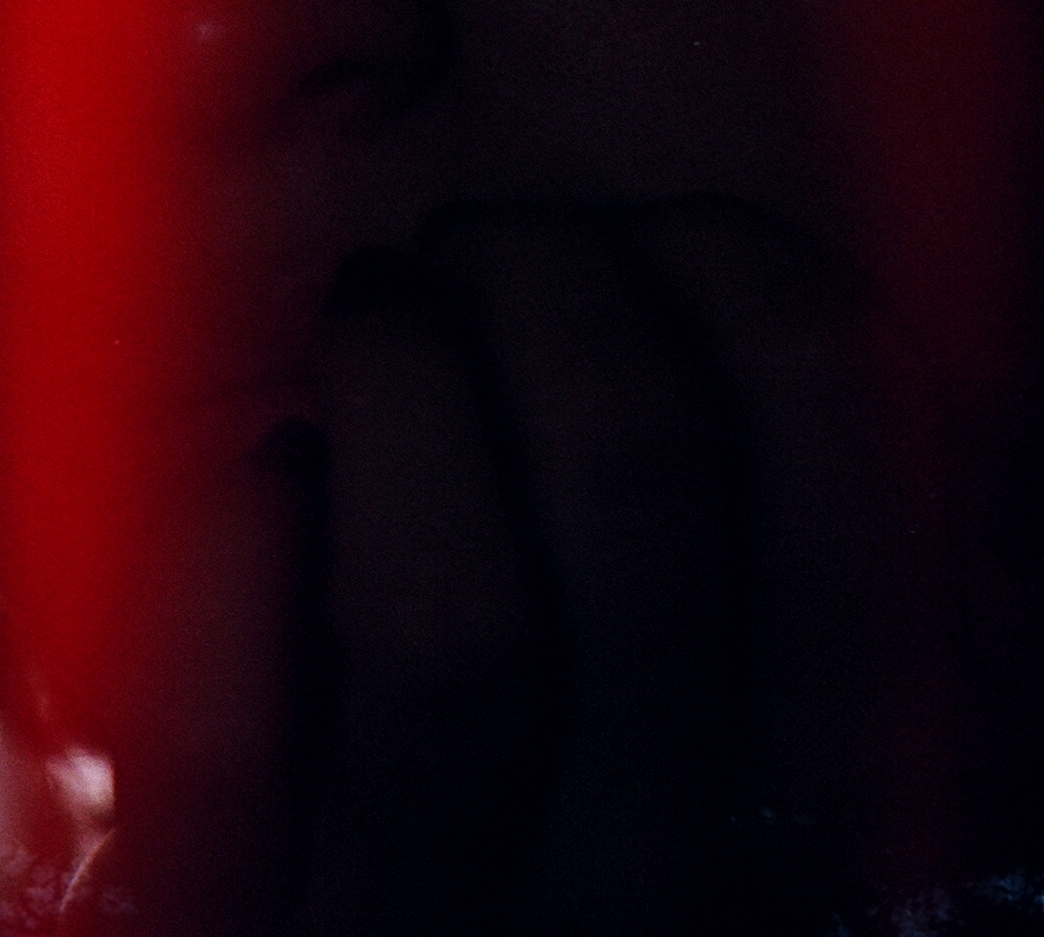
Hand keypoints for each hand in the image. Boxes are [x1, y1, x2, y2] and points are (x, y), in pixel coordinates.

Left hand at [76, 199, 956, 935]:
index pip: (867, 548)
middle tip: (491, 241)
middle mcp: (656, 897)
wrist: (360, 929)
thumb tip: (763, 311)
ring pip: (451, 633)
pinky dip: (245, 550)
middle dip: (561, 306)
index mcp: (829, 828)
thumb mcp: (726, 708)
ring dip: (408, 391)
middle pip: (645, 532)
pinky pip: (230, 735)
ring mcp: (432, 923)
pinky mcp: (229, 920)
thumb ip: (767, 559)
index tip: (677, 230)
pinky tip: (272, 468)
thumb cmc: (552, 785)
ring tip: (382, 308)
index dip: (767, 320)